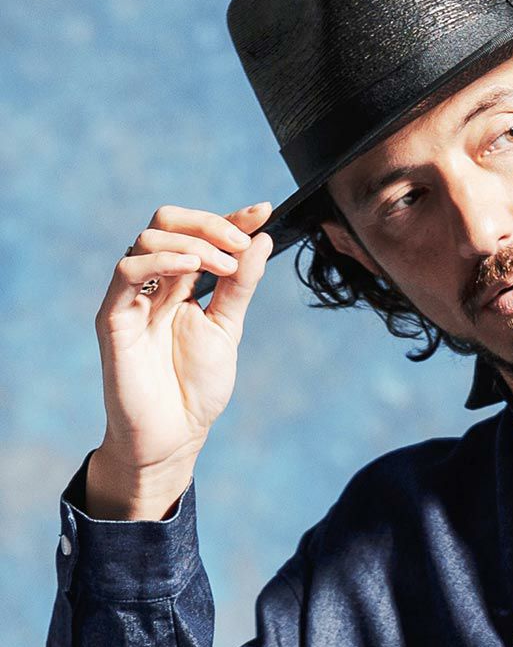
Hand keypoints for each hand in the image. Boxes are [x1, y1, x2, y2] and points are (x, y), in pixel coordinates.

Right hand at [92, 202, 274, 498]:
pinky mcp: (114, 317)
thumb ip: (240, 285)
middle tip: (241, 245)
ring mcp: (131, 297)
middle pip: (168, 222)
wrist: (175, 435)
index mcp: (180, 282)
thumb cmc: (195, 387)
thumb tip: (262, 240)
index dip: (229, 218)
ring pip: (149, 239)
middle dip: (210, 224)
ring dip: (194, 244)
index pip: (198, 233)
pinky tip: (192, 269)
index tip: (263, 211)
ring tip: (224, 266)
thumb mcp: (227, 329)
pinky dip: (160, 261)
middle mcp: (153, 282)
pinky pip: (127, 272)